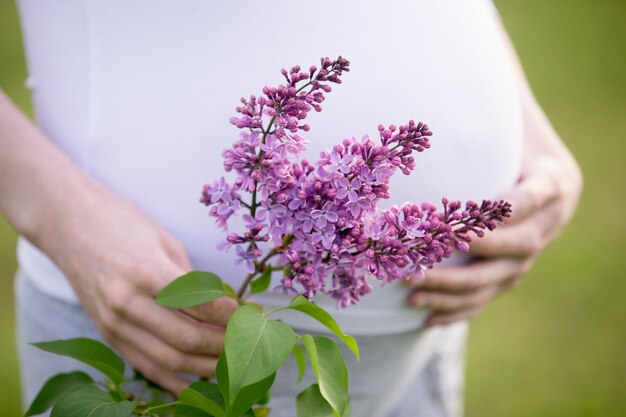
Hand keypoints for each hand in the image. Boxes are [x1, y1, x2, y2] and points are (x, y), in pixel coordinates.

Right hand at [40, 185, 238, 393]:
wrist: (68, 223)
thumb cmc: (121, 223)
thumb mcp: (165, 240)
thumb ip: (191, 278)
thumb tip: (222, 307)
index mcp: (147, 272)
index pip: (200, 305)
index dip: (231, 315)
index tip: (249, 315)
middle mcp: (128, 302)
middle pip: (187, 339)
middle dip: (224, 345)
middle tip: (247, 342)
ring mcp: (113, 323)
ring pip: (168, 360)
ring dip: (205, 367)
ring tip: (231, 365)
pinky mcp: (106, 334)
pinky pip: (144, 366)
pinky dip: (173, 380)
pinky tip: (198, 385)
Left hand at [407, 75, 581, 325]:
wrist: (530, 165)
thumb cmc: (507, 137)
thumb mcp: (503, 125)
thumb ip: (480, 126)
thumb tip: (422, 104)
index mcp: (553, 182)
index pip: (531, 198)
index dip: (500, 212)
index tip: (463, 221)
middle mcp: (548, 223)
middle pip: (511, 248)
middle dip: (464, 257)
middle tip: (421, 261)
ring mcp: (531, 254)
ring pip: (495, 280)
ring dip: (452, 289)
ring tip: (411, 290)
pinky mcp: (512, 274)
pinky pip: (487, 298)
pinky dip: (457, 309)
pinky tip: (426, 316)